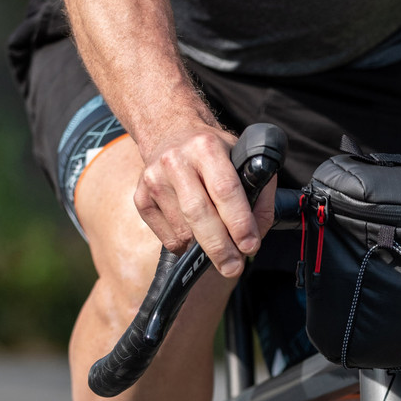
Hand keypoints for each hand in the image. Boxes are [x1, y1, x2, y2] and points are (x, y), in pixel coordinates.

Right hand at [132, 124, 271, 277]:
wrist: (170, 132)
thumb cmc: (213, 151)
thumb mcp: (242, 157)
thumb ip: (259, 190)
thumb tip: (258, 231)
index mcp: (206, 147)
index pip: (225, 190)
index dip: (239, 222)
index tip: (250, 245)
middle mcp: (176, 161)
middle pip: (199, 214)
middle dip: (220, 247)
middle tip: (234, 268)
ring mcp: (153, 180)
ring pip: (184, 231)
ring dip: (205, 246)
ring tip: (220, 243)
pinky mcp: (141, 198)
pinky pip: (168, 238)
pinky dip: (187, 244)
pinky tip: (195, 231)